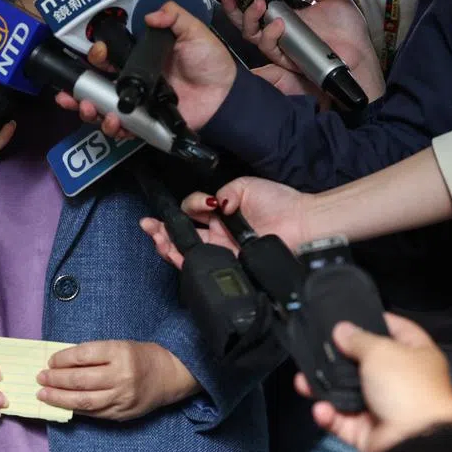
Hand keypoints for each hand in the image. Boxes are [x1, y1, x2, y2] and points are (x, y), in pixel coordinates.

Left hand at [37, 340, 199, 420]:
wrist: (169, 375)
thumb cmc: (140, 356)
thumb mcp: (119, 345)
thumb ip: (94, 354)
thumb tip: (62, 362)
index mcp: (120, 352)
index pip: (83, 355)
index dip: (63, 359)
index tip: (50, 361)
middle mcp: (121, 376)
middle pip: (80, 380)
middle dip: (56, 380)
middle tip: (41, 378)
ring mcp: (121, 397)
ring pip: (84, 401)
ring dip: (59, 398)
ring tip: (44, 394)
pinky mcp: (122, 414)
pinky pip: (93, 413)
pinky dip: (75, 409)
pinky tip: (63, 405)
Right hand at [55, 1, 236, 134]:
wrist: (227, 95)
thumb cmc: (210, 61)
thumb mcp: (194, 32)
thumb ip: (173, 17)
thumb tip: (149, 15)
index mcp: (140, 58)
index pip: (109, 56)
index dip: (98, 56)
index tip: (98, 54)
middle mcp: (133, 81)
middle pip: (97, 85)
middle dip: (79, 90)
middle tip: (72, 93)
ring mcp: (138, 104)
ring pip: (103, 109)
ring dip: (89, 110)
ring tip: (89, 109)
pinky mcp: (146, 124)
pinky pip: (123, 128)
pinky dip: (113, 128)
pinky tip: (111, 122)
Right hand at [140, 176, 311, 268]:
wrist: (303, 222)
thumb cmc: (278, 201)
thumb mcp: (244, 187)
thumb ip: (222, 194)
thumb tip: (210, 204)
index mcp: (220, 214)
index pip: (191, 212)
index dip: (186, 208)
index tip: (192, 205)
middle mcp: (218, 234)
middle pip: (182, 234)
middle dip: (161, 230)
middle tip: (148, 226)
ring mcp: (223, 250)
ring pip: (187, 251)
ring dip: (167, 244)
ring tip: (155, 238)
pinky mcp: (230, 264)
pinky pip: (203, 265)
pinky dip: (185, 259)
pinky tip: (173, 251)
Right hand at [221, 0, 384, 104]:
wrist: (360, 53)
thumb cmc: (347, 29)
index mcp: (286, 18)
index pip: (256, 11)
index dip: (239, 2)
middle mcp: (279, 34)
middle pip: (246, 25)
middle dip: (234, 11)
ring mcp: (282, 48)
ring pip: (253, 37)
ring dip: (252, 20)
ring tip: (260, 4)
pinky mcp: (288, 61)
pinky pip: (271, 50)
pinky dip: (270, 36)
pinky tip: (279, 24)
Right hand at [294, 314, 451, 451]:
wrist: (414, 440)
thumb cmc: (406, 386)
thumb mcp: (381, 351)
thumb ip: (358, 338)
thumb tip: (342, 329)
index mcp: (417, 356)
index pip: (398, 330)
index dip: (376, 320)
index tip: (351, 313)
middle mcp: (401, 380)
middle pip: (364, 363)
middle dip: (338, 358)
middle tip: (315, 348)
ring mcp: (384, 407)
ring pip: (347, 393)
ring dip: (325, 387)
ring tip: (303, 381)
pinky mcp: (369, 431)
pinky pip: (343, 420)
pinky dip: (329, 415)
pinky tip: (320, 408)